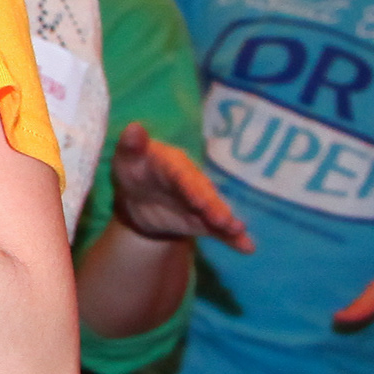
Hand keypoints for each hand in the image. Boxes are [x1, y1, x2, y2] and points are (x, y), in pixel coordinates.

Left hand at [110, 125, 254, 253]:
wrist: (139, 197)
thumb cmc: (133, 170)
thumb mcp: (126, 159)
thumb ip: (130, 146)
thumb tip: (134, 127)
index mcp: (175, 164)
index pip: (182, 176)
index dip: (191, 188)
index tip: (199, 201)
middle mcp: (193, 182)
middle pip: (204, 195)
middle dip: (213, 207)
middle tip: (224, 221)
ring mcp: (201, 202)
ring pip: (216, 212)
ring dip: (227, 222)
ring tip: (238, 230)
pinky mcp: (204, 221)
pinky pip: (220, 231)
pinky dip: (233, 239)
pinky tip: (247, 247)